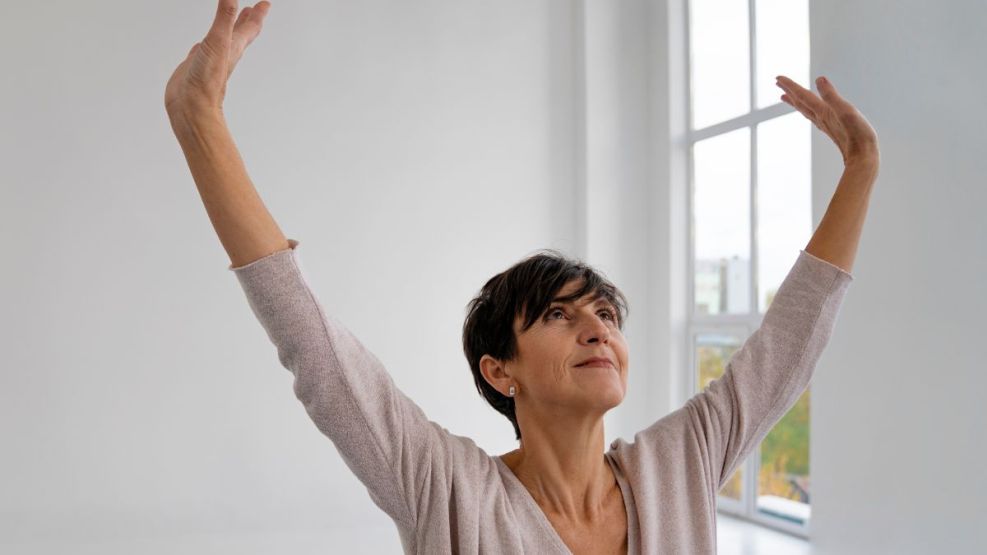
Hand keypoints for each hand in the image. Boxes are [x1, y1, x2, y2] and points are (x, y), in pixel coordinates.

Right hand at [164, 0, 271, 116]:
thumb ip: (225, 17)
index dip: (259, 13)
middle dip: (249, 19)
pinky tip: (201, 44)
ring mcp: (210, 59)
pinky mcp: (195, 65)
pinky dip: (204, 43)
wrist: (191, 106)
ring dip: (228, 29)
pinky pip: (202, 51)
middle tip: (254, 9)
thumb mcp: (218, 42)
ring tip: (230, 22)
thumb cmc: (207, 80)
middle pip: (241, 32)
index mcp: (233, 47)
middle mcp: (224, 52)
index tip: (266, 3)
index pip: (250, 26)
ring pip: (223, 40)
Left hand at [775, 75, 878, 166]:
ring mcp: (825, 125)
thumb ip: (832, 95)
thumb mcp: (846, 111)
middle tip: (776, 82)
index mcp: (822, 111)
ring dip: (795, 101)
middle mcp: (820, 118)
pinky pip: (813, 117)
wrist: (863, 159)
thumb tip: (819, 79)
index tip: (777, 77)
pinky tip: (810, 112)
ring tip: (785, 96)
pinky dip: (807, 110)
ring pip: (805, 110)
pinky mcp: (832, 130)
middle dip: (789, 91)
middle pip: (800, 102)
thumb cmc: (857, 135)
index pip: (802, 95)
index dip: (790, 85)